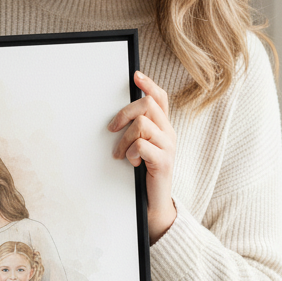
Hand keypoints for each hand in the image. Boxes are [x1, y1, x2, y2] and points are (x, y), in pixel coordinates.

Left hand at [108, 70, 177, 243]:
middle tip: (112, 127)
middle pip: (148, 105)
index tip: (135, 76)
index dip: (149, 85)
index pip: (161, 98)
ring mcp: (168, 147)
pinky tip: (131, 162)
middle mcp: (169, 133)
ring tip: (121, 153)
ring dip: (124, 138)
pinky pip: (142, 145)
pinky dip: (131, 152)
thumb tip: (117, 115)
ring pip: (142, 124)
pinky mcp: (163, 162)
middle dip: (125, 112)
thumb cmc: (143, 174)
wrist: (153, 204)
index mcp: (163, 127)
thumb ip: (135, 131)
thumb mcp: (139, 148)